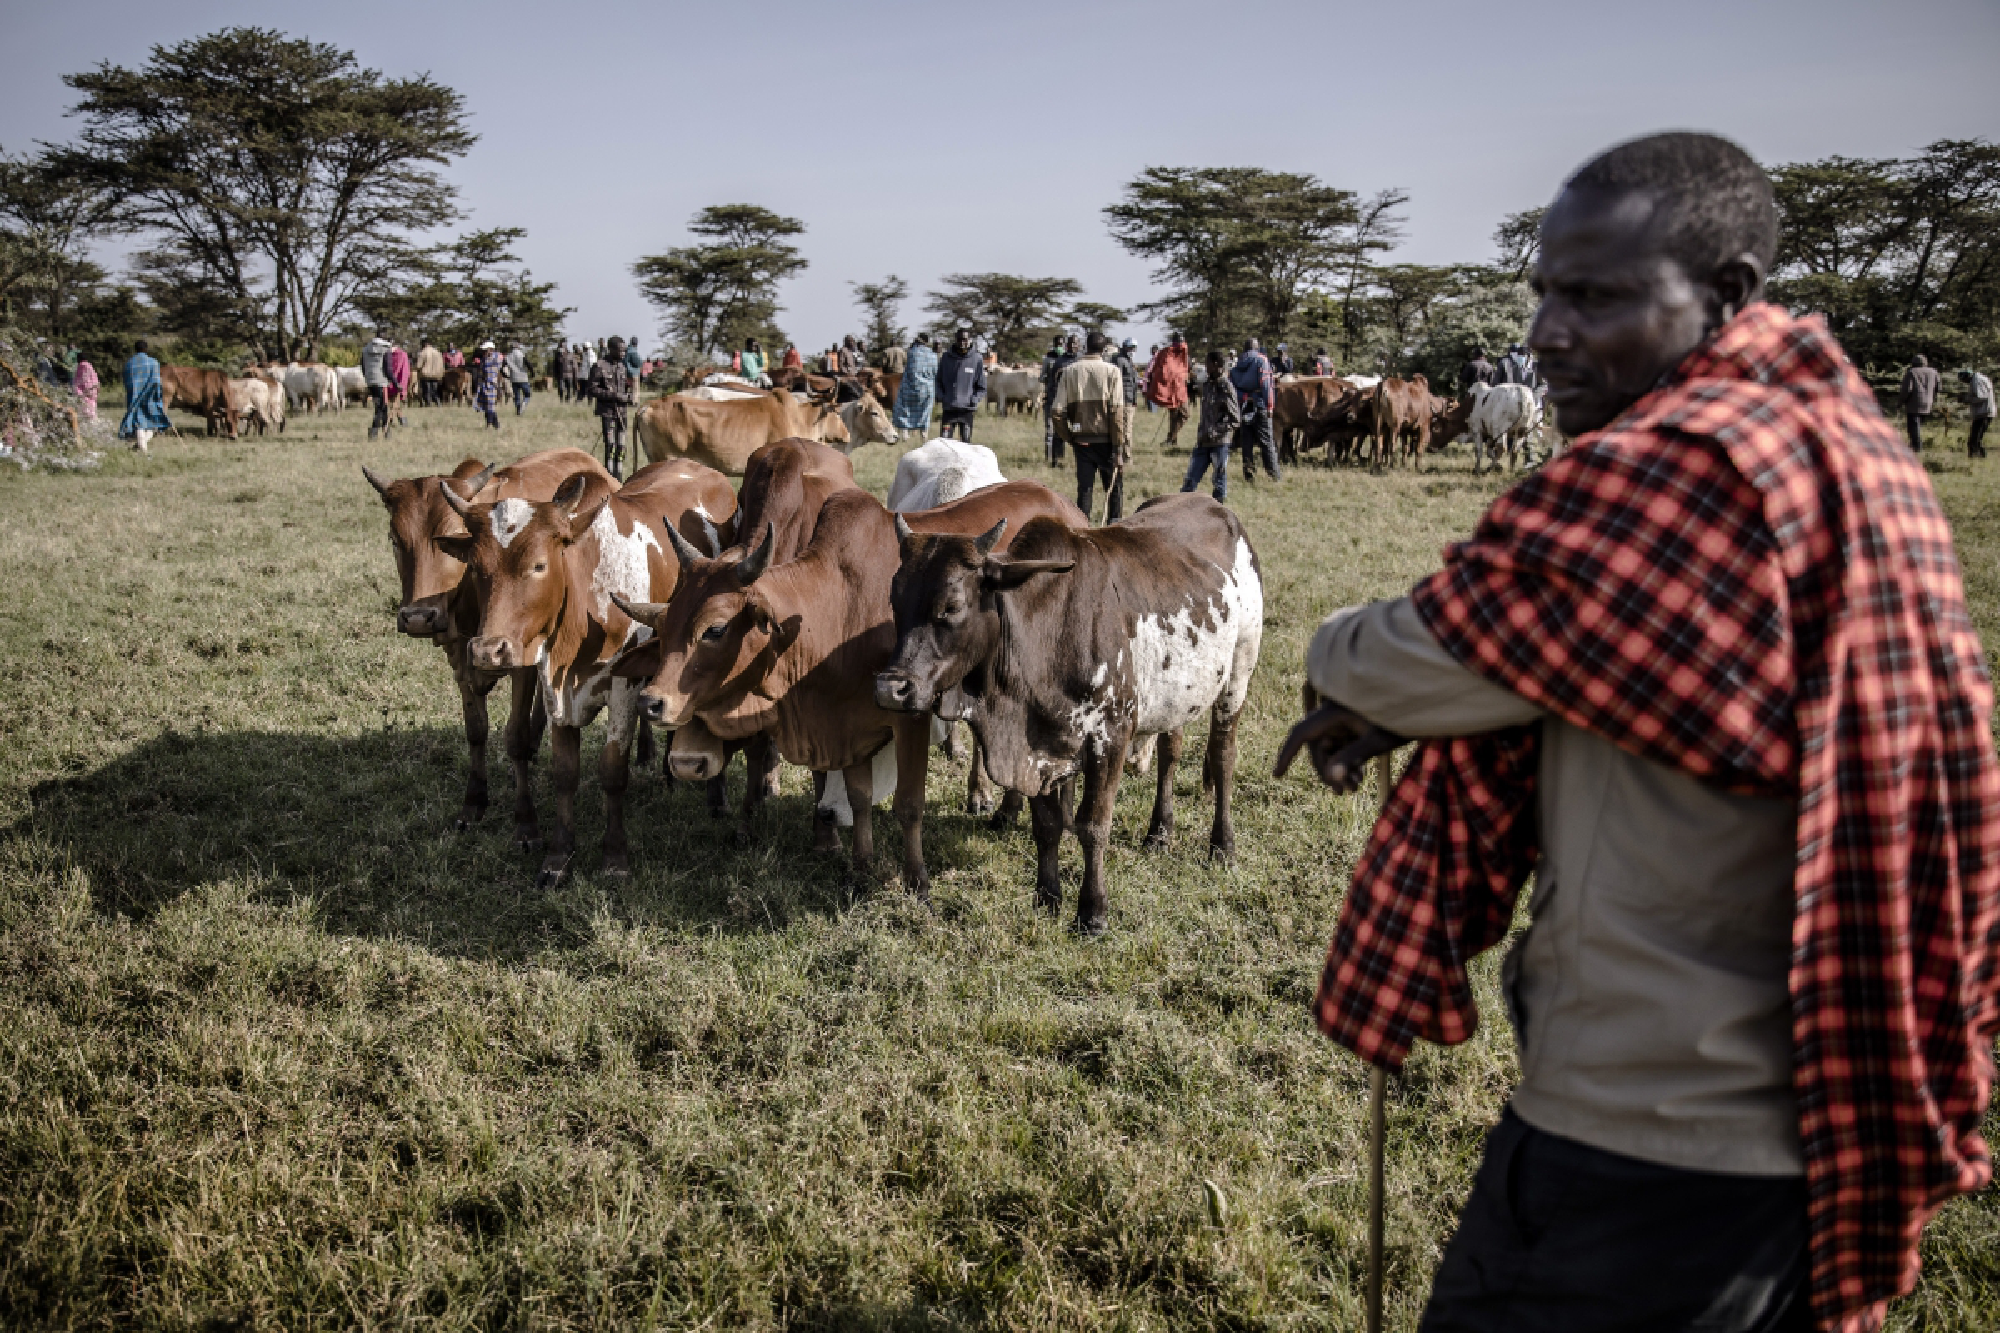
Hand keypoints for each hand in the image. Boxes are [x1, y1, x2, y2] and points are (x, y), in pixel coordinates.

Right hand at [1273, 701, 1405, 793]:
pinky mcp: (1353, 726)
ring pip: (1330, 750)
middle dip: (1327, 772)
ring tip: (1356, 789)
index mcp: (1333, 712)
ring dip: (1340, 770)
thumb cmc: (1403, 718)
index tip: (1277, 776)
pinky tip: (1361, 777)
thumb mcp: (1378, 740)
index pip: (1301, 734)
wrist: (1424, 703)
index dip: (1287, 755)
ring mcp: (1343, 720)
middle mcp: (1333, 715)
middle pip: (1317, 748)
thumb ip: (1352, 757)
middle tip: (1342, 794)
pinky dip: (1348, 762)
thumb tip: (1332, 778)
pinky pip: (1342, 747)